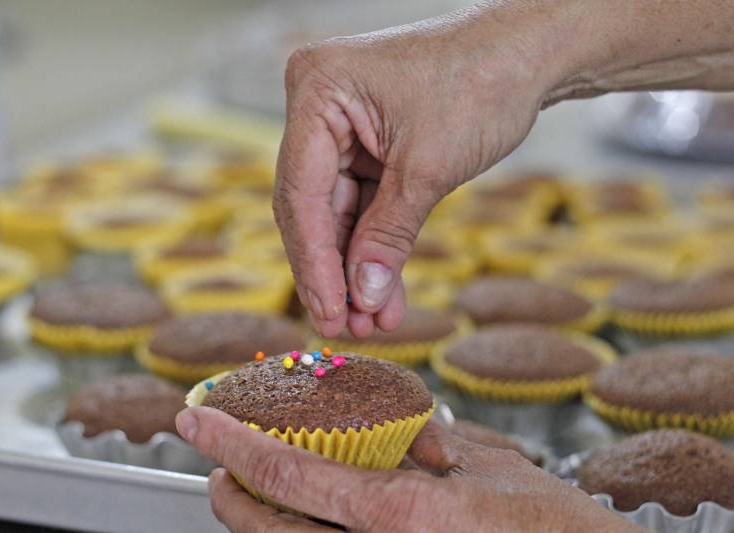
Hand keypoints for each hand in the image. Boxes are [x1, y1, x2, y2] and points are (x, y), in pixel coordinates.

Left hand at [176, 407, 639, 531]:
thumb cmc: (550, 524)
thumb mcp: (486, 462)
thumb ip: (426, 437)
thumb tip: (389, 420)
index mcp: (397, 512)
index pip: (288, 472)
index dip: (233, 442)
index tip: (198, 419)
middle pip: (267, 529)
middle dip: (231, 493)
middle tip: (220, 462)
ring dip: (260, 517)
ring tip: (255, 486)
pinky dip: (301, 531)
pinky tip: (311, 512)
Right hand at [272, 4, 566, 337]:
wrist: (529, 54)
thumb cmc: (482, 83)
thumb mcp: (429, 169)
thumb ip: (387, 237)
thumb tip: (360, 297)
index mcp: (317, 90)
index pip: (300, 193)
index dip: (314, 262)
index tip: (328, 314)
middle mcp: (317, 105)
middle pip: (312, 207)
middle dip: (334, 272)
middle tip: (344, 327)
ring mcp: (339, 126)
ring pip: (337, 214)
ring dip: (356, 268)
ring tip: (371, 320)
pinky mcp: (364, 144)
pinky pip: (361, 204)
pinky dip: (375, 246)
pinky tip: (383, 292)